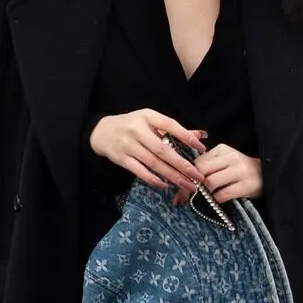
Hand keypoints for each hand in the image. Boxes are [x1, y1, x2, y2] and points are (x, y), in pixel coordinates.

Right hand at [88, 110, 206, 190]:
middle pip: (163, 150)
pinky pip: (140, 171)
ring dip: (172, 176)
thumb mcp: (151, 121)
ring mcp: (128, 145)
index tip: (201, 148)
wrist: (102, 131)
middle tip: (197, 176)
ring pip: (153, 163)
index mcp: (148, 117)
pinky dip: (153, 179)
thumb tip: (201, 135)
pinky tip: (165, 185)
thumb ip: (175, 130)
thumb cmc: (132, 125)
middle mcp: (137, 130)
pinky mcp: (121, 159)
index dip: (186, 136)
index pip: (170, 125)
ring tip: (187, 185)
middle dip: (182, 165)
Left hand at [185, 141, 263, 206]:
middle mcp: (231, 157)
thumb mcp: (224, 162)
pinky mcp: (247, 185)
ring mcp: (240, 171)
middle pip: (201, 171)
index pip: (197, 162)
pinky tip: (217, 201)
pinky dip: (216, 199)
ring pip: (211, 182)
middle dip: (191, 186)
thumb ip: (206, 167)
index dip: (186, 176)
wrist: (267, 174)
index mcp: (222, 150)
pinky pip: (223, 194)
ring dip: (204, 193)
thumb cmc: (239, 170)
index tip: (180, 188)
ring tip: (203, 199)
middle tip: (185, 197)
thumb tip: (182, 184)